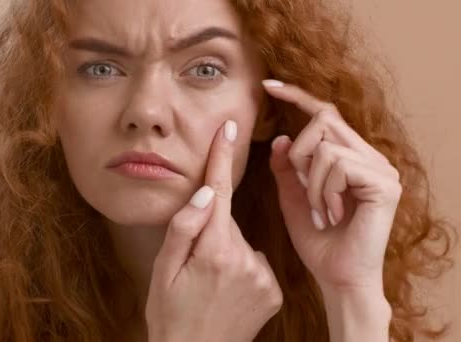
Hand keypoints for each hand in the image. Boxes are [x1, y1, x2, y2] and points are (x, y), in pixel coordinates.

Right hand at [146, 120, 281, 341]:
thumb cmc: (170, 314)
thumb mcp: (163, 272)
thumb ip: (183, 229)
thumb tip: (206, 192)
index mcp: (214, 250)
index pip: (221, 191)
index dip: (221, 158)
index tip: (228, 127)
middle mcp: (246, 260)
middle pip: (228, 222)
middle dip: (212, 230)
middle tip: (194, 263)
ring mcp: (264, 278)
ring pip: (243, 243)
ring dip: (227, 252)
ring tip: (210, 283)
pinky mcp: (275, 292)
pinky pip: (258, 264)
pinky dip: (244, 269)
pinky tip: (228, 291)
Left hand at [265, 79, 401, 292]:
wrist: (338, 278)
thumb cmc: (318, 242)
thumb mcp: (294, 199)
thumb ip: (288, 168)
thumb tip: (282, 138)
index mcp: (350, 157)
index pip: (325, 114)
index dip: (296, 96)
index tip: (267, 86)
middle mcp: (370, 157)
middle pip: (324, 119)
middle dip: (299, 152)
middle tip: (303, 186)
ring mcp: (381, 169)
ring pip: (326, 145)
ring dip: (311, 181)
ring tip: (321, 211)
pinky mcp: (384, 183)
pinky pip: (338, 164)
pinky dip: (323, 190)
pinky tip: (331, 213)